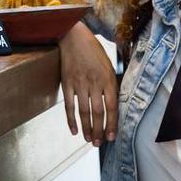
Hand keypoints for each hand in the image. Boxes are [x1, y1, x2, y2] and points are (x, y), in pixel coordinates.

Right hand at [59, 23, 117, 146]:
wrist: (73, 37)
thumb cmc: (93, 51)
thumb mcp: (108, 66)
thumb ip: (110, 85)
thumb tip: (113, 105)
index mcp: (108, 79)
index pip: (112, 107)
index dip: (112, 124)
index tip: (111, 136)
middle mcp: (94, 83)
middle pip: (98, 112)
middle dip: (99, 130)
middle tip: (98, 143)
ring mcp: (79, 84)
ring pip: (84, 112)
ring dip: (87, 128)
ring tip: (89, 140)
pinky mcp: (67, 83)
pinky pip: (69, 105)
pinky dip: (71, 120)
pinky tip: (74, 130)